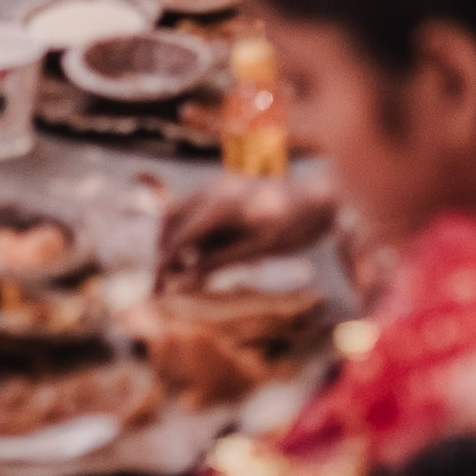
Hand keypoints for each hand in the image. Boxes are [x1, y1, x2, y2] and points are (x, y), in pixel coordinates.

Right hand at [156, 175, 335, 290]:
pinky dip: (190, 228)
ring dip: (174, 238)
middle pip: (170, 222)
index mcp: (221, 206)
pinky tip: (205, 250)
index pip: (178, 239)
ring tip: (188, 269)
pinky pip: (195, 206)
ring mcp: (218, 183)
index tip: (157, 292)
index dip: (163, 267)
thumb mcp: (257, 250)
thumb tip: (183, 281)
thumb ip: (218, 263)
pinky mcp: (225, 184)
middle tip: (168, 284)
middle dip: (164, 251)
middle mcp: (214, 189)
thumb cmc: (293, 226)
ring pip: (178, 210)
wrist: (318, 198)